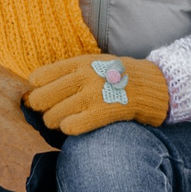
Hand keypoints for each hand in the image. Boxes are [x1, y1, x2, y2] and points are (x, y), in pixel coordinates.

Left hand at [27, 54, 168, 133]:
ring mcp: (92, 94)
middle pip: (40, 98)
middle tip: (50, 112)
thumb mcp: (96, 63)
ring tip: (65, 121)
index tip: (43, 97)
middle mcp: (83, 76)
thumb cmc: (120, 78)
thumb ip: (70, 72)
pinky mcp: (102, 112)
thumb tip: (37, 87)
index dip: (36, 91)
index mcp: (79, 62)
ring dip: (55, 123)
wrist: (154, 86)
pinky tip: (76, 126)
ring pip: (52, 116)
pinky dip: (69, 129)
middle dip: (42, 110)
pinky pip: (70, 126)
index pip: (39, 77)